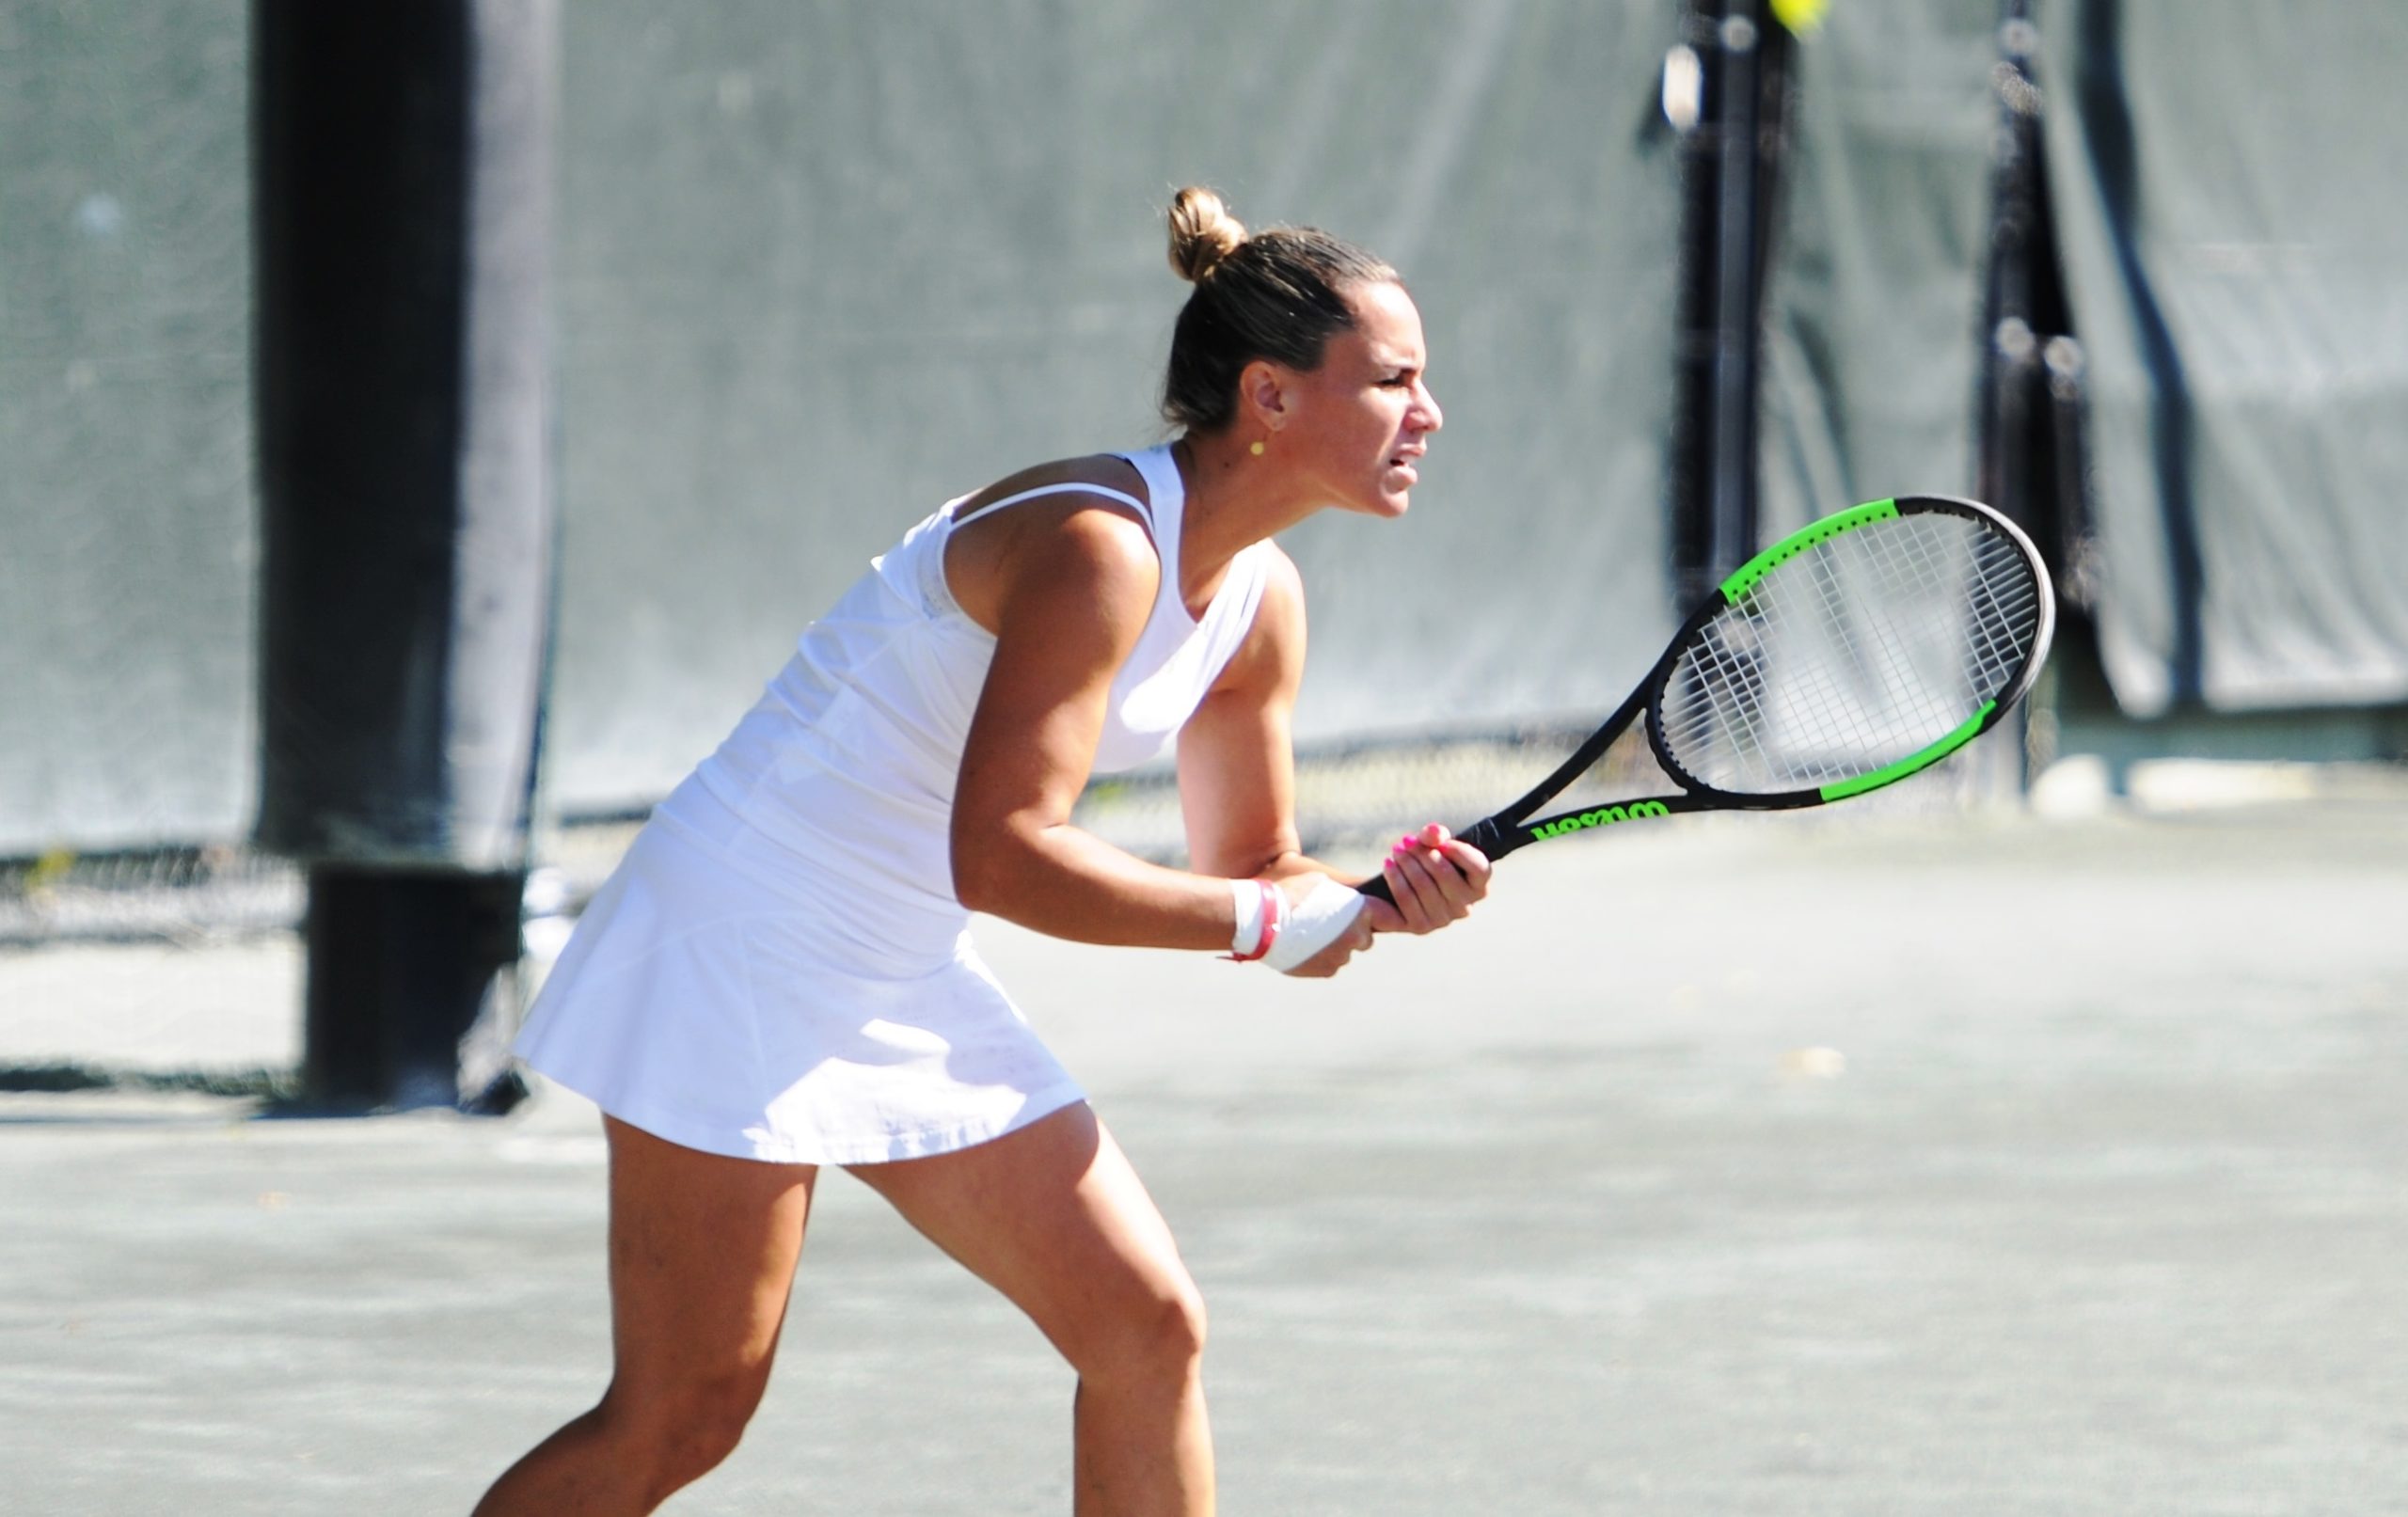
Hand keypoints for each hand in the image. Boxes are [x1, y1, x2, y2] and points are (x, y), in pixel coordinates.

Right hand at [1269, 873, 1374, 977]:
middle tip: (1331, 924)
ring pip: (1344, 952)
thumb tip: (1345, 898)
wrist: (1263, 920)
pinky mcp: (1326, 971)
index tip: (1375, 917)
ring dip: (1333, 946)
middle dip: (1353, 932)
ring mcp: (1342, 956)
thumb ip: (1340, 894)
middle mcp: (1357, 936)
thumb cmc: (1290, 893)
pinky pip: (1329, 964)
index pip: (1389, 917)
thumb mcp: (1320, 883)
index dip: (1381, 916)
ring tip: (1309, 934)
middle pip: (1365, 938)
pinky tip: (1302, 946)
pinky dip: (1319, 957)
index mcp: (1361, 911)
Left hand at [1363, 823, 1489, 934]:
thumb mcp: (1431, 844)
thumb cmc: (1425, 861)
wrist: (1400, 885)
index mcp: (1477, 887)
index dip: (1460, 851)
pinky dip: (1395, 878)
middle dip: (1423, 853)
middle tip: (1406, 841)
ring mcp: (1443, 920)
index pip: (1479, 868)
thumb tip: (1435, 832)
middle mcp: (1464, 907)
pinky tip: (1388, 865)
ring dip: (1406, 863)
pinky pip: (1406, 899)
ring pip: (1424, 885)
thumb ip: (1436, 835)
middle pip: (1445, 874)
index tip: (1440, 840)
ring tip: (1397, 850)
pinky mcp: (1420, 927)